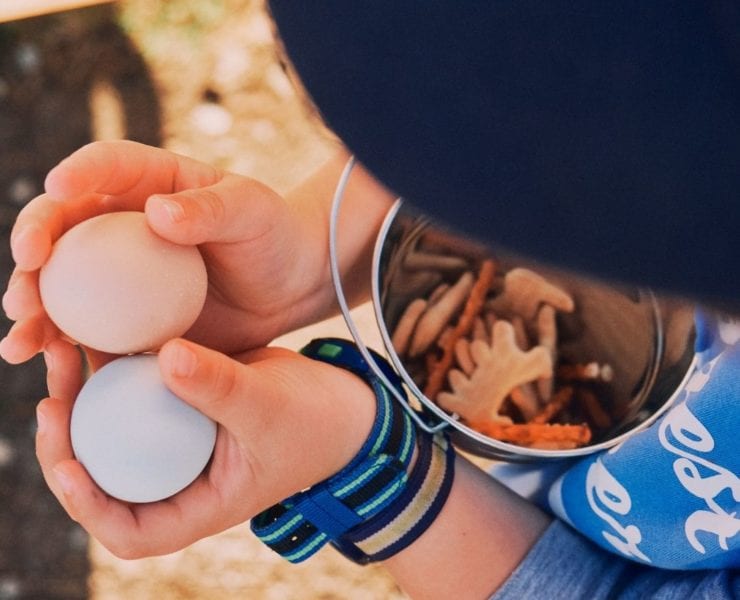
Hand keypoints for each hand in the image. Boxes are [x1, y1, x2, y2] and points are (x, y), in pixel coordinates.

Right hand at [1, 140, 390, 364]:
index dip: (75, 174)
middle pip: (63, 228)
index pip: (104, 168)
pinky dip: (65, 347)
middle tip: (28, 274)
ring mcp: (121, 276)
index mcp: (149, 183)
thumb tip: (156, 214)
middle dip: (34, 247)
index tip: (56, 188)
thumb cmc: (273, 235)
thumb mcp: (251, 211)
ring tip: (20, 336)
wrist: (289, 286)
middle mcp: (122, 226)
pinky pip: (89, 330)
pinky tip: (50, 365)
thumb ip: (210, 209)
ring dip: (34, 309)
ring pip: (63, 286)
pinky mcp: (128, 318)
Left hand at [36, 337, 375, 557]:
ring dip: (80, 396)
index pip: (131, 530)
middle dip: (68, 442)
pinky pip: (136, 391)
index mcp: (199, 504)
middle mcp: (179, 477)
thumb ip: (221, 388)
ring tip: (62, 352)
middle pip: (105, 474)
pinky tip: (99, 331)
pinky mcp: (181, 403)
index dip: (89, 506)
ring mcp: (177, 440)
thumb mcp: (269, 408)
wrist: (339, 400)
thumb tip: (166, 356)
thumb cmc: (315, 422)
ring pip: (113, 428)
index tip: (68, 465)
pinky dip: (113, 366)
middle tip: (52, 397)